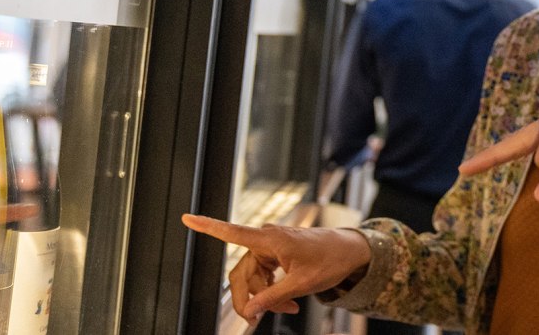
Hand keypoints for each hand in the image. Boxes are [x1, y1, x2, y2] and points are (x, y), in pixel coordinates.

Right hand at [182, 214, 371, 322]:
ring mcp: (272, 248)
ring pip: (254, 278)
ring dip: (266, 297)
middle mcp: (267, 240)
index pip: (232, 232)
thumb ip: (273, 296)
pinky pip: (264, 276)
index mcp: (271, 240)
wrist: (351, 252)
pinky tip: (287, 302)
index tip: (187, 218)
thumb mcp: (302, 284)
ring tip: (287, 308)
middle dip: (250, 297)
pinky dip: (272, 291)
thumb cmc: (331, 260)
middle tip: (255, 320)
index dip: (207, 226)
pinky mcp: (277, 255)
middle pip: (242, 273)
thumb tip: (250, 310)